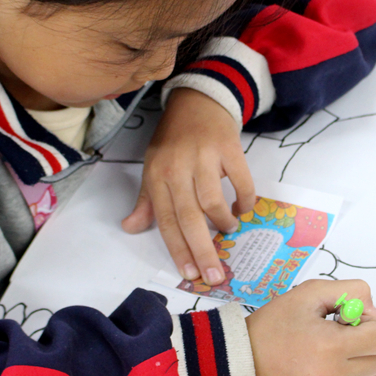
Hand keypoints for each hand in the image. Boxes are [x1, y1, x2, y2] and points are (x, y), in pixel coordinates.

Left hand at [122, 88, 255, 285]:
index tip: (190, 273)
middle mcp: (178, 167)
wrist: (198, 100)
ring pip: (212, 200)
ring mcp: (204, 156)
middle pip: (189, 216)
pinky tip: (244, 209)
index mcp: (157, 175)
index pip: (165, 220)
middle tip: (214, 275)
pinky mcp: (228, 147)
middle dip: (202, 250)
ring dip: (222, 222)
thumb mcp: (154, 166)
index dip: (178, 249)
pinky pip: (241, 181)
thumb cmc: (174, 139)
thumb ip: (147, 201)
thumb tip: (131, 228)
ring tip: (228, 230)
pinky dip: (245, 199)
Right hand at [246, 279, 375, 375]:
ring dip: (359, 362)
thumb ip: (350, 291)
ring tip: (328, 351)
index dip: (374, 323)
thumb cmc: (273, 324)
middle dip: (368, 342)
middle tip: (338, 333)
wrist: (239, 361)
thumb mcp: (309, 293)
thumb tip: (372, 311)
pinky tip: (316, 368)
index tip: (349, 320)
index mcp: (333, 346)